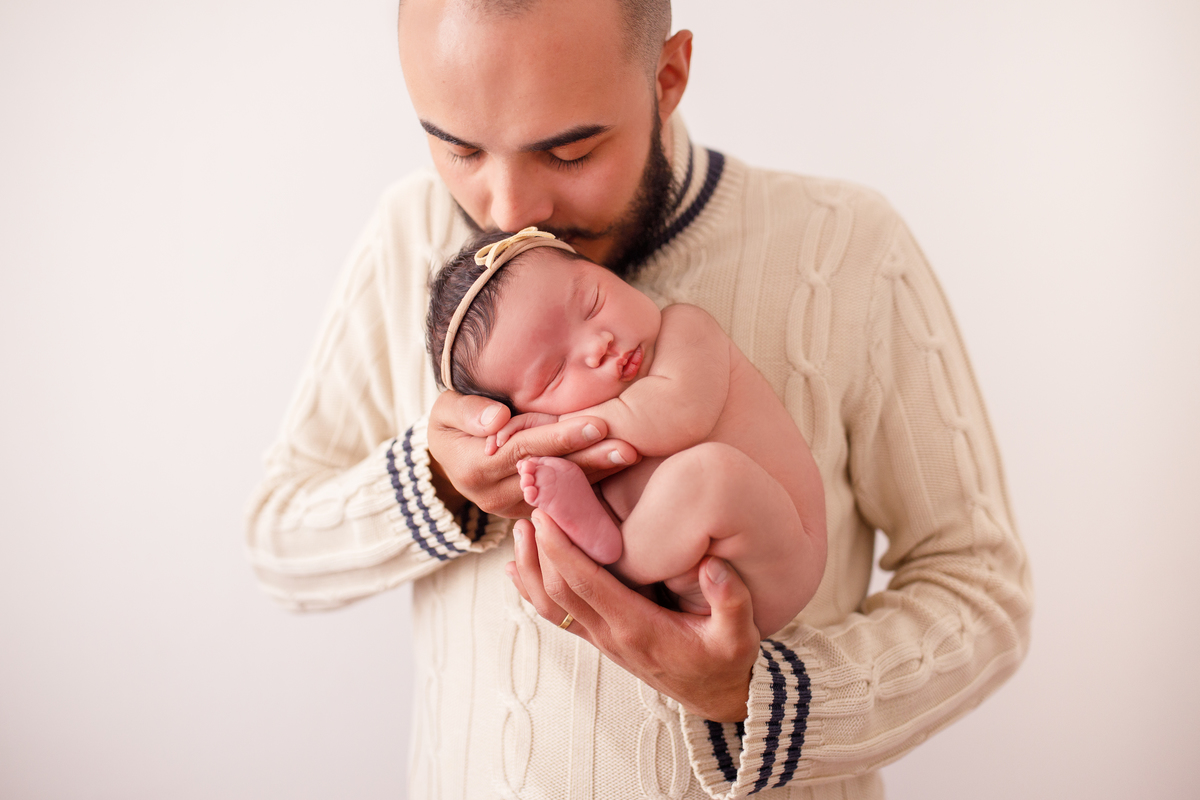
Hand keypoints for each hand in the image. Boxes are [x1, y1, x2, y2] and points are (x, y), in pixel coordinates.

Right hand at [427, 391, 639, 517]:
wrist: (449, 456)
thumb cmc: (452, 423)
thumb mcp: (446, 410)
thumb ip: (468, 412)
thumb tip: (498, 419)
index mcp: (473, 469)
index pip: (524, 451)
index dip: (560, 438)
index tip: (596, 424)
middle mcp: (493, 497)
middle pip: (549, 475)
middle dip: (590, 460)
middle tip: (628, 447)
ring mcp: (512, 510)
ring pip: (560, 491)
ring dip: (598, 473)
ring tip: (630, 456)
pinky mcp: (528, 513)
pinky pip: (562, 500)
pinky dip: (590, 484)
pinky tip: (617, 469)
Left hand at [506, 510, 760, 721]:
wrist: (719, 698)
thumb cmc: (728, 662)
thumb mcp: (740, 636)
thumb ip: (732, 601)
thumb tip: (713, 564)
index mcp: (639, 628)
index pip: (587, 586)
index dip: (562, 550)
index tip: (548, 516)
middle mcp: (612, 635)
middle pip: (559, 591)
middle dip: (542, 548)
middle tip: (534, 505)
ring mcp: (603, 639)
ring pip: (551, 604)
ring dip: (531, 567)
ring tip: (520, 530)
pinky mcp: (602, 638)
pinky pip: (558, 614)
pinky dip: (533, 589)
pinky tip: (519, 567)